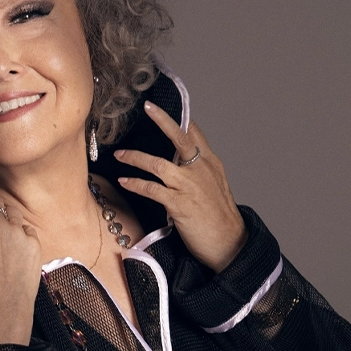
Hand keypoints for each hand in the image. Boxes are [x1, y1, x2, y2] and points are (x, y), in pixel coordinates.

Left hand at [114, 102, 246, 272]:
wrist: (230, 243)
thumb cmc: (219, 217)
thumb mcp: (214, 185)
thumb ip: (199, 169)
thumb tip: (180, 160)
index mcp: (210, 163)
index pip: (194, 133)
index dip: (179, 118)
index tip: (163, 107)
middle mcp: (201, 170)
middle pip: (181, 138)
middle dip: (163, 120)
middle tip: (148, 107)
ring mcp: (190, 186)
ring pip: (159, 164)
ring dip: (136, 158)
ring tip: (120, 154)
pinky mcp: (180, 204)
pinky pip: (152, 189)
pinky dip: (136, 184)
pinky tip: (125, 181)